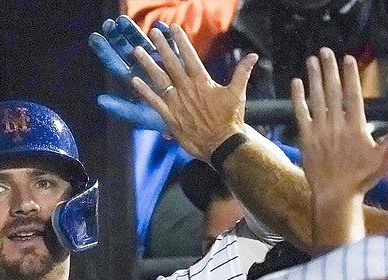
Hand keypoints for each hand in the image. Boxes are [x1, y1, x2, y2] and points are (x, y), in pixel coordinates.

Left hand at [89, 17, 176, 130]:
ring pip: (143, 42)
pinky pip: (169, 44)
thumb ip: (120, 108)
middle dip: (117, 36)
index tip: (94, 38)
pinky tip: (160, 26)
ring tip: (124, 21)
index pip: (114, 63)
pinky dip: (165, 36)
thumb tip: (99, 100)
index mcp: (131, 80)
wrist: (187, 120)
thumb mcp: (138, 114)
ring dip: (134, 31)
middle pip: (126, 49)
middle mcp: (142, 68)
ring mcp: (158, 61)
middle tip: (109, 24)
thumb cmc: (158, 119)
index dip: (105, 50)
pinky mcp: (175, 59)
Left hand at [127, 23, 257, 159]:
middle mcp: (187, 89)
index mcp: (202, 81)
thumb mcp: (237, 93)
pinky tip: (134, 80)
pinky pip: (154, 102)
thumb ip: (242, 72)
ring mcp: (177, 103)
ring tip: (137, 51)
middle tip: (152, 32)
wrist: (222, 143)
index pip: (189, 56)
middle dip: (161, 46)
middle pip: (171, 63)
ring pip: (159, 79)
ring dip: (147, 64)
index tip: (172, 28)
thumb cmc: (230, 119)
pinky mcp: (170, 117)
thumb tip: (253, 55)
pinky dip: (144, 91)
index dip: (180, 41)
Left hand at [292, 50, 387, 205]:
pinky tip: (296, 83)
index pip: (353, 96)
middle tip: (326, 51)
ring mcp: (320, 131)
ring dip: (314, 78)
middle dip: (330, 70)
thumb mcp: (382, 160)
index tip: (348, 60)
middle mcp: (337, 125)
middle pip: (333, 91)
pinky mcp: (306, 138)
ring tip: (312, 60)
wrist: (334, 194)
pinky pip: (300, 114)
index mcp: (356, 127)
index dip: (350, 76)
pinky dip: (298, 98)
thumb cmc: (360, 178)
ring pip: (317, 99)